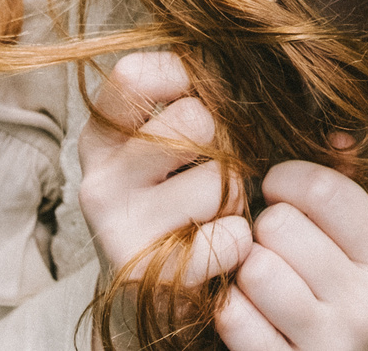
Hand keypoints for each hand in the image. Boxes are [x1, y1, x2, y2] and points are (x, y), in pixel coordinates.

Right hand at [75, 51, 251, 285]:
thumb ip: (199, 100)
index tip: (198, 100)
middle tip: (214, 171)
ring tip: (213, 216)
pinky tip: (216, 252)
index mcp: (101, 138)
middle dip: (226, 144)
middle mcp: (98, 180)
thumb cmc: (180, 203)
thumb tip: (269, 71)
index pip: (135, 74)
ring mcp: (117, 230)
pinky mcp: (149, 277)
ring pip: (218, 180)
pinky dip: (238, 243)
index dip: (182, 76)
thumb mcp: (173, 147)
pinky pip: (229, 237)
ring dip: (235, 198)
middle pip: (193, 121)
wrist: (159, 296)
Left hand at [214, 145, 367, 350]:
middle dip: (262, 230)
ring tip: (260, 283)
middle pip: (279, 225)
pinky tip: (248, 314)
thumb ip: (341, 191)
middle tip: (270, 248)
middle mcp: (367, 304)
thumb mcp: (355, 252)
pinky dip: (229, 310)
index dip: (286, 179)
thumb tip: (336, 133)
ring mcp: (330, 343)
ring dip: (243, 271)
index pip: (324, 188)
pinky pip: (234, 317)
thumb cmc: (337, 303)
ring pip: (254, 268)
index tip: (276, 191)